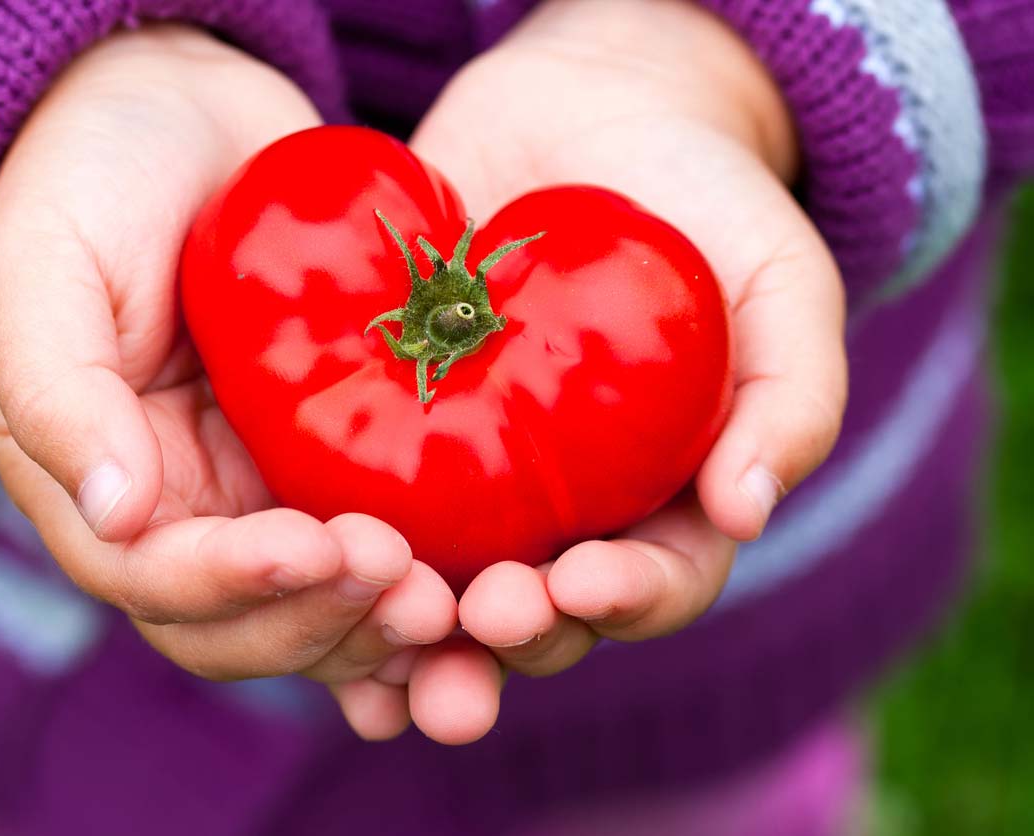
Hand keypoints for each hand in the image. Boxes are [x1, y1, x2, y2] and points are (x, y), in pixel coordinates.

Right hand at [0, 26, 457, 739]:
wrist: (181, 116)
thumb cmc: (91, 179)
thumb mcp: (40, 271)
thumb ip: (58, 396)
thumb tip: (118, 518)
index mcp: (98, 487)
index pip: (157, 582)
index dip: (233, 586)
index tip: (311, 548)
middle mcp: (183, 512)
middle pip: (247, 624)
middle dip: (323, 620)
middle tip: (409, 589)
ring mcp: (262, 491)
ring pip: (321, 607)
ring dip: (381, 625)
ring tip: (454, 602)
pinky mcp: (337, 457)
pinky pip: (379, 544)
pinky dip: (423, 581)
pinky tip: (477, 584)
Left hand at [394, 0, 847, 740]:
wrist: (595, 110)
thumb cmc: (712, 204)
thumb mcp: (781, 287)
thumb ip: (791, 398)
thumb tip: (748, 511)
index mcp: (668, 502)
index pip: (655, 582)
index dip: (625, 601)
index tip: (582, 584)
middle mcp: (569, 510)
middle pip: (542, 611)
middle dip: (513, 632)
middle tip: (482, 618)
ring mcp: (478, 472)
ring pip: (446, 578)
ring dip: (419, 624)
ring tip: (392, 621)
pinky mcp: (400, 422)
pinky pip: (367, 493)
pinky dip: (343, 539)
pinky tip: (313, 554)